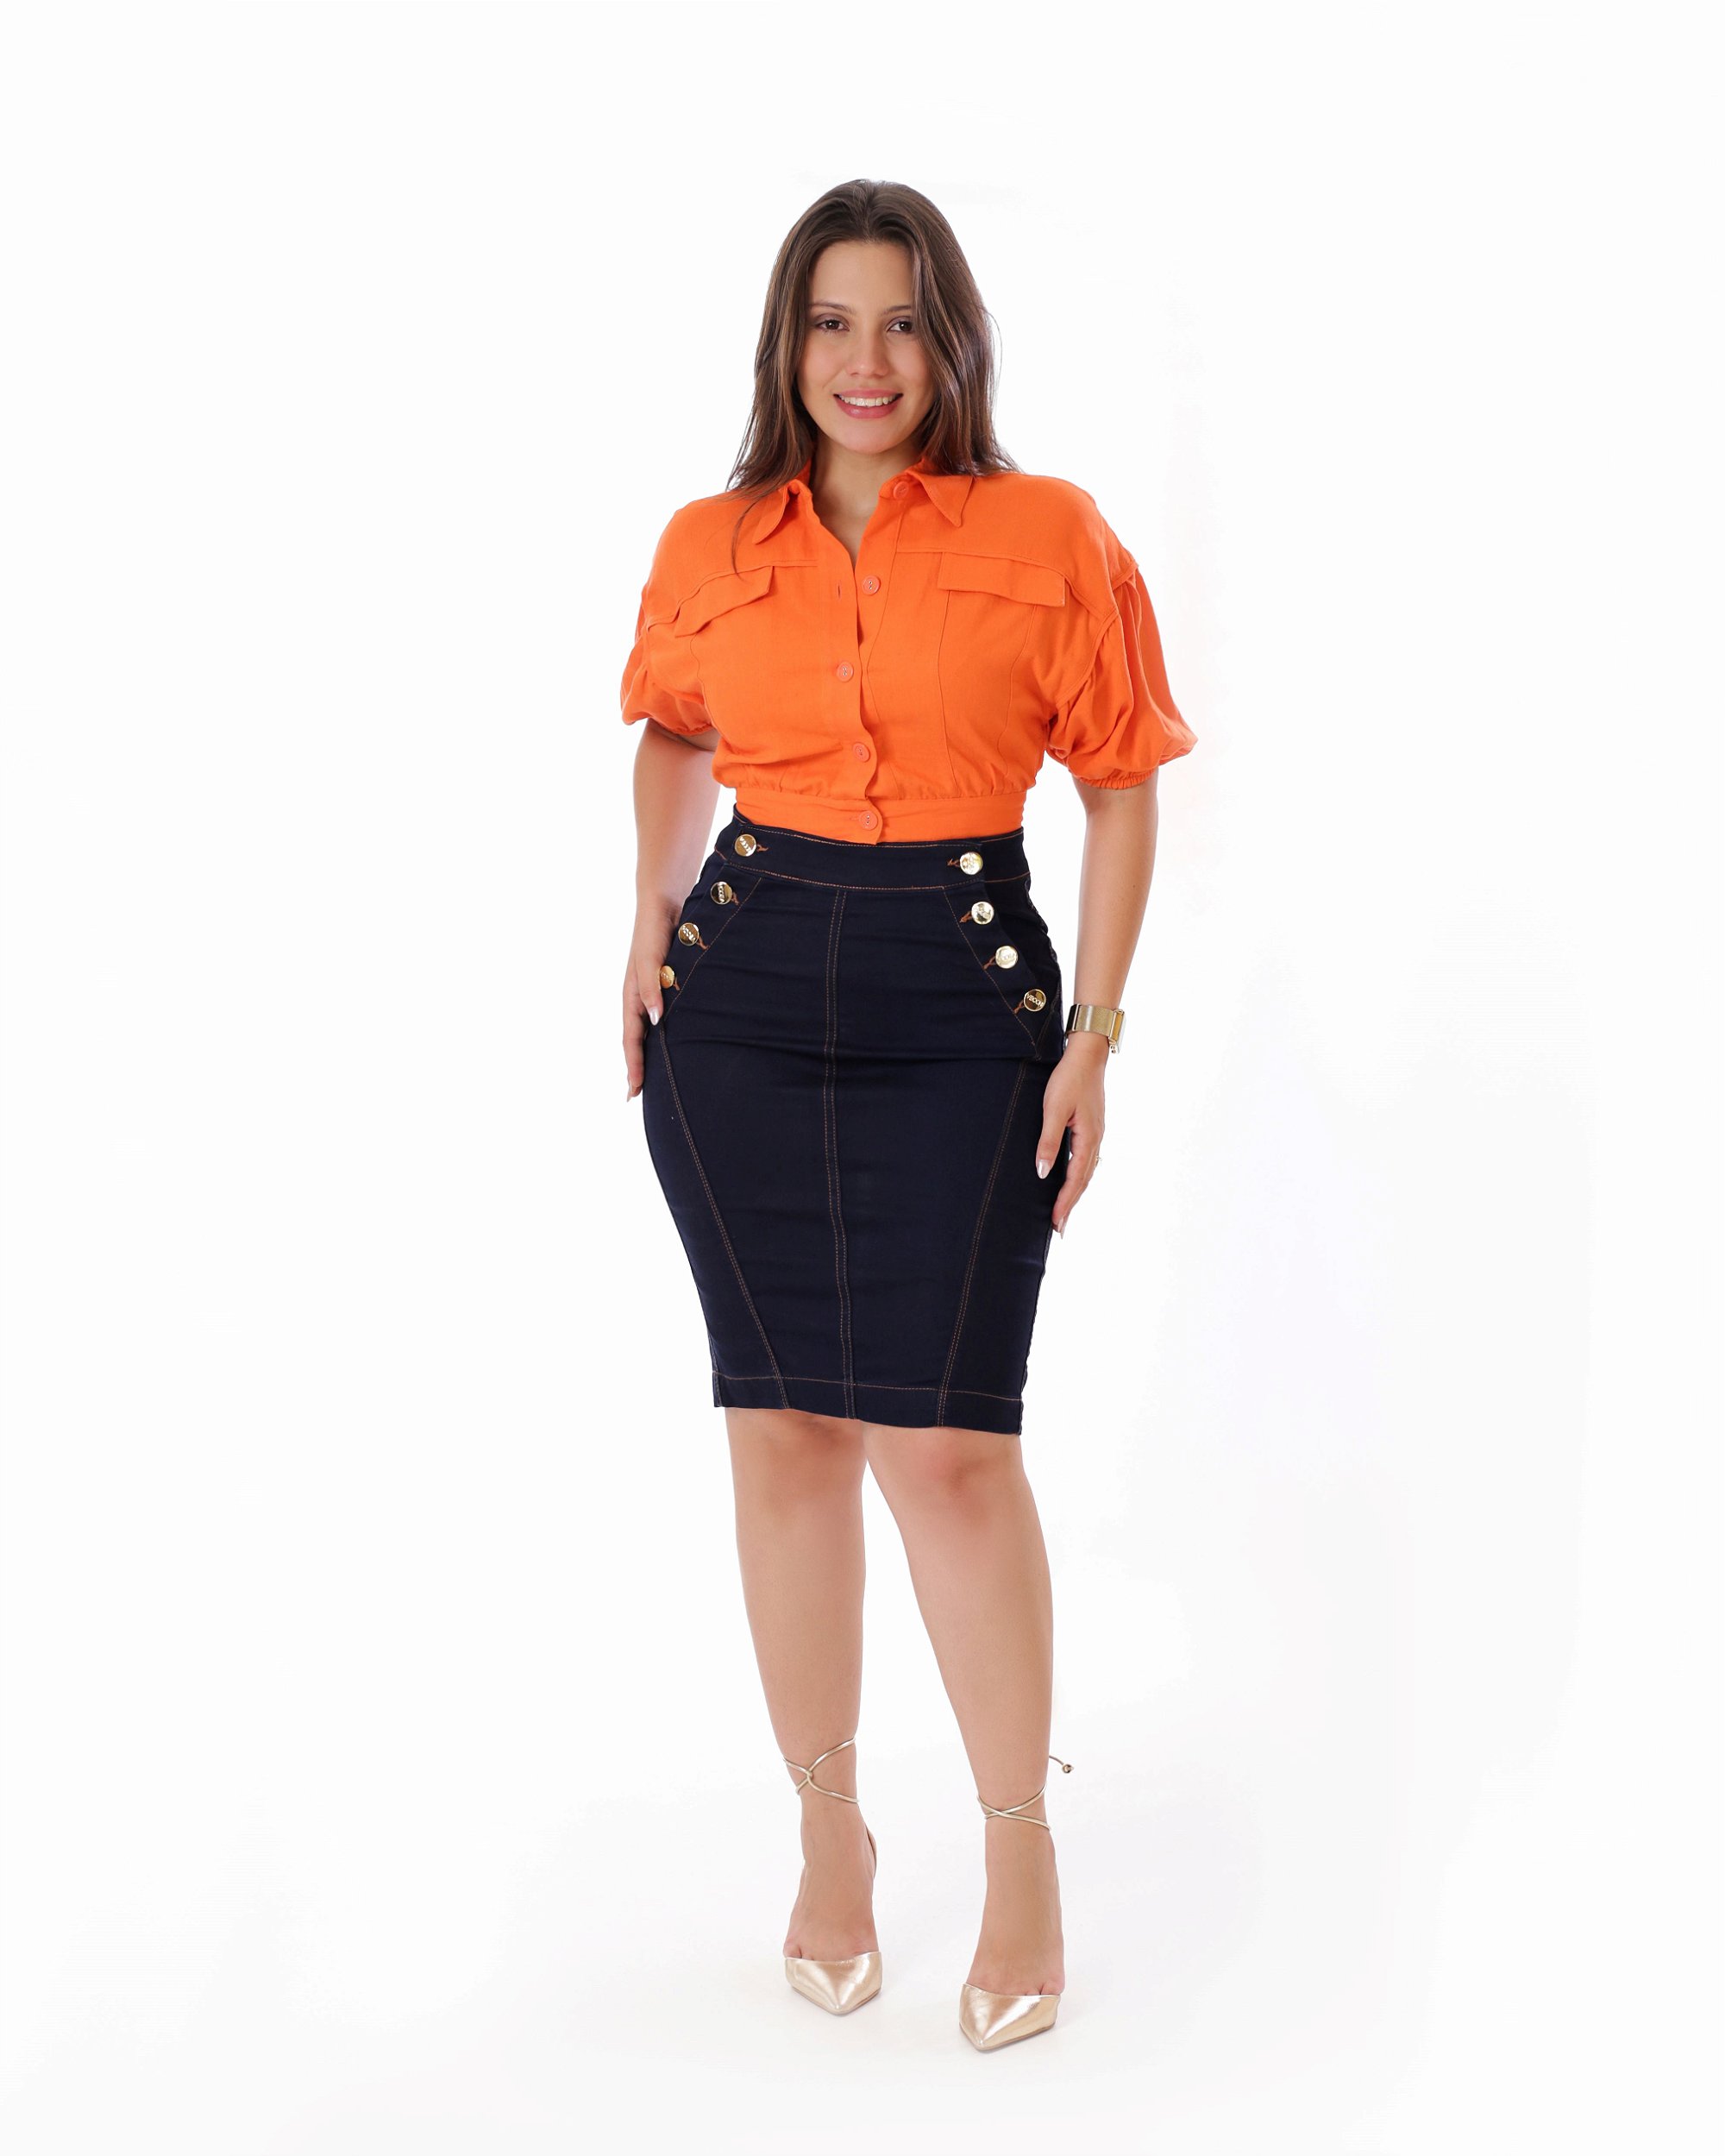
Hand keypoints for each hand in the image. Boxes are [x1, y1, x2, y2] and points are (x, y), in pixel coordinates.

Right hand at [623, 904, 677, 1099]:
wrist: (663, 902)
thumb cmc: (654, 930)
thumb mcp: (650, 960)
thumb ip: (651, 987)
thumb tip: (654, 1020)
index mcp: (631, 995)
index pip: (631, 1039)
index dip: (633, 1066)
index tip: (634, 1092)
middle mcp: (638, 996)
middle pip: (634, 1039)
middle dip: (635, 1067)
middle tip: (636, 1095)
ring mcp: (648, 991)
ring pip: (644, 1029)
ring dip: (644, 1053)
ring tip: (648, 1076)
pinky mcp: (661, 983)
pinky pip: (657, 1015)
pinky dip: (658, 1034)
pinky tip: (666, 1040)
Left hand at [1037, 1031, 1109, 1233]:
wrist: (1087, 1055)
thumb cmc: (1069, 1079)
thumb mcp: (1054, 1109)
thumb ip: (1048, 1141)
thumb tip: (1043, 1173)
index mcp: (1088, 1139)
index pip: (1075, 1179)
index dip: (1065, 1203)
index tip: (1057, 1223)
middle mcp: (1096, 1140)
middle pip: (1084, 1181)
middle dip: (1071, 1205)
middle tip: (1060, 1229)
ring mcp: (1095, 1134)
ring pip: (1086, 1172)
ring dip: (1075, 1193)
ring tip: (1064, 1211)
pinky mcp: (1091, 1128)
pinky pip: (1086, 1160)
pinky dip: (1079, 1176)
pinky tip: (1071, 1180)